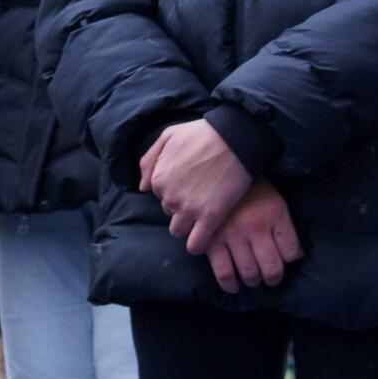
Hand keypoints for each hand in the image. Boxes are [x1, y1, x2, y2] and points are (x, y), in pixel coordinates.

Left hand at [140, 119, 254, 255]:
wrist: (236, 138)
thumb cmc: (203, 133)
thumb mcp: (168, 136)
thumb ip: (149, 161)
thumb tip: (141, 187)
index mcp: (158, 179)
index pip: (159, 196)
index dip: (174, 190)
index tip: (190, 182)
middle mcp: (169, 197)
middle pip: (169, 212)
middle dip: (181, 206)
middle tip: (201, 193)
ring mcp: (189, 209)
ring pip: (178, 230)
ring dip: (188, 224)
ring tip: (203, 211)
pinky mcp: (210, 217)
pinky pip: (196, 244)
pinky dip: (198, 245)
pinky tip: (204, 238)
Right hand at [200, 181, 301, 293]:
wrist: (216, 175)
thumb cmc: (250, 191)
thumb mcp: (275, 202)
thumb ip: (286, 228)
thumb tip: (296, 256)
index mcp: (275, 213)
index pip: (291, 252)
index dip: (290, 259)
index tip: (284, 259)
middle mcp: (255, 226)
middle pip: (272, 268)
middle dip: (273, 278)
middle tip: (270, 277)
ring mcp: (232, 235)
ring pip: (250, 274)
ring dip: (254, 281)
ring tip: (253, 279)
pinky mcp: (212, 242)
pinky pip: (224, 273)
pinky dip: (230, 285)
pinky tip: (234, 286)